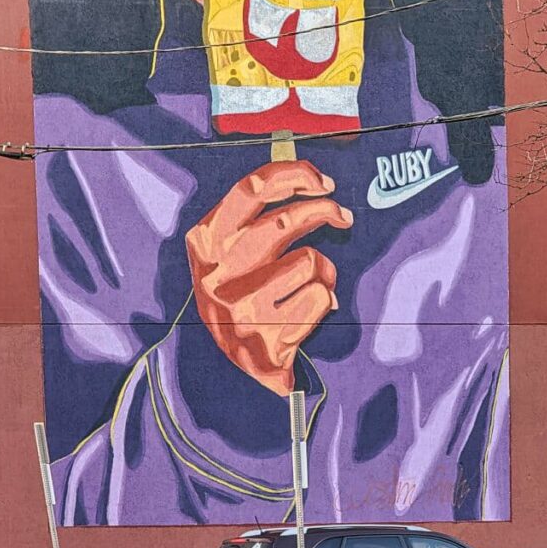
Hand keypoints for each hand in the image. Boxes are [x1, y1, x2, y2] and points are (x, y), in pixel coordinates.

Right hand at [185, 160, 352, 395]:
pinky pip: (319, 297)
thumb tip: (312, 181)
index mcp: (204, 242)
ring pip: (310, 260)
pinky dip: (324, 301)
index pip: (252, 189)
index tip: (324, 181)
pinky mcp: (265, 334)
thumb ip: (259, 217)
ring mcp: (240, 305)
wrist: (228, 371)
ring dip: (323, 270)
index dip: (294, 176)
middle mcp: (216, 272)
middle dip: (324, 211)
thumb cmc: (240, 297)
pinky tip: (305, 315)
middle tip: (342, 215)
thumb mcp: (230, 255)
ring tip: (310, 286)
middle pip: (286, 219)